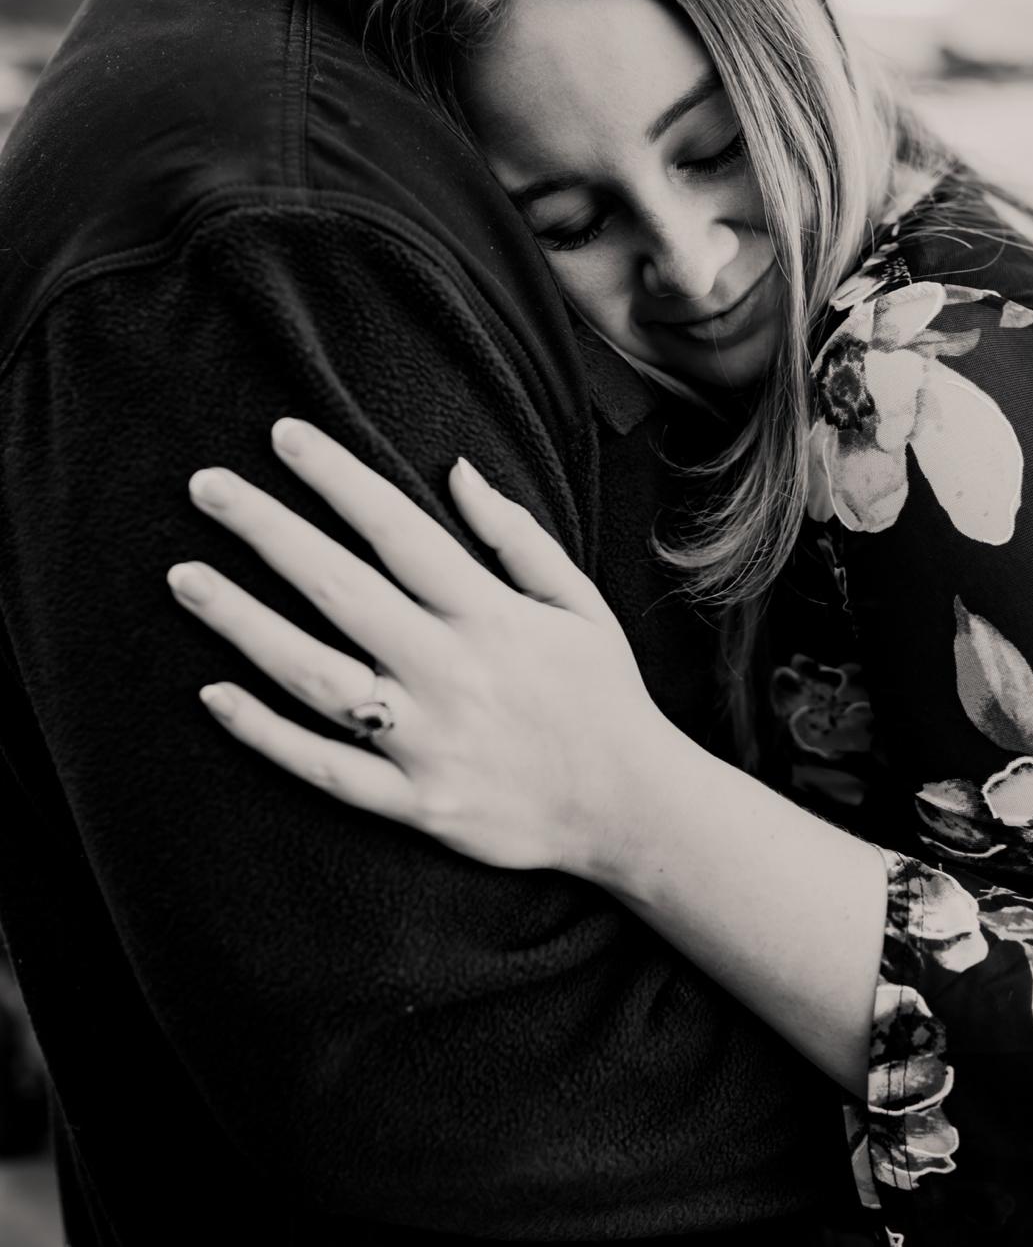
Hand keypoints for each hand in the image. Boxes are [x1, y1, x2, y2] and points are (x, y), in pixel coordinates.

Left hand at [167, 420, 677, 879]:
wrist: (632, 810)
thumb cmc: (601, 694)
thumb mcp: (578, 602)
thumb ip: (516, 537)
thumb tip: (456, 470)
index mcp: (491, 615)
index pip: (398, 530)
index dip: (337, 478)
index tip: (282, 437)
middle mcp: (452, 672)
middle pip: (340, 590)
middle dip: (267, 532)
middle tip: (206, 488)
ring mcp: (428, 741)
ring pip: (316, 677)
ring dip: (244, 625)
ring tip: (186, 578)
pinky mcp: (414, 803)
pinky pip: (327, 768)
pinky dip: (267, 734)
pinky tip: (213, 694)